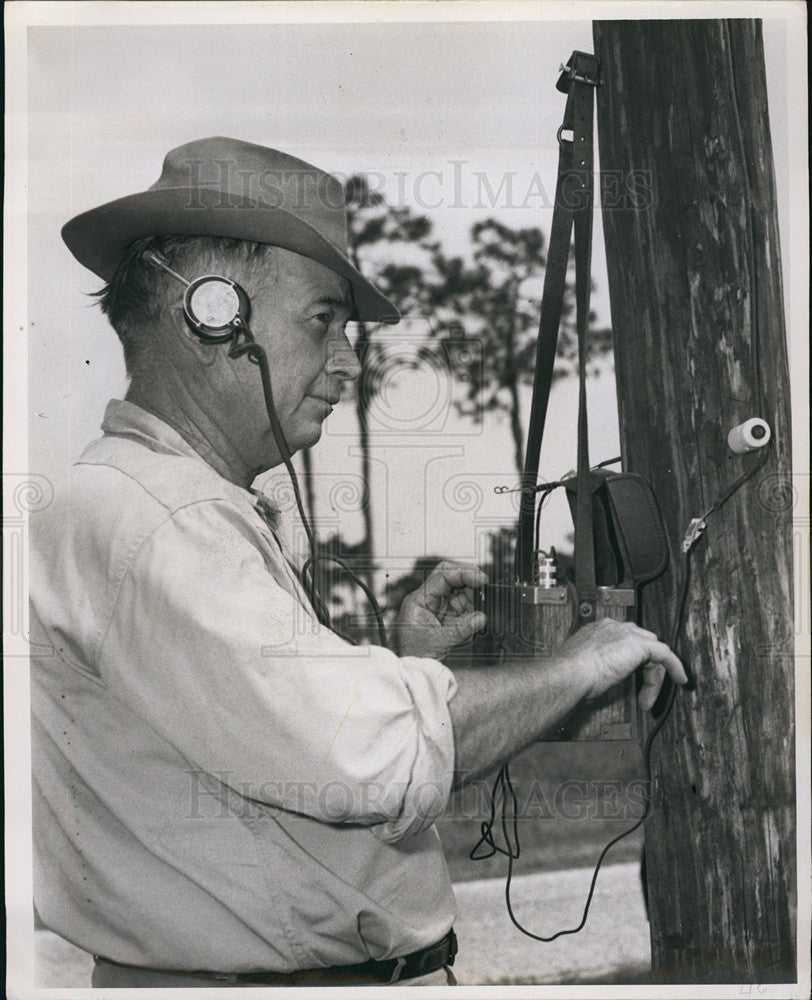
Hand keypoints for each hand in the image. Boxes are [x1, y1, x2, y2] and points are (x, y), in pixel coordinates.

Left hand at [394, 561, 486, 659]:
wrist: (411, 668)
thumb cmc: (415, 653)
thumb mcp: (437, 641)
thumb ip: (460, 629)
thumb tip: (481, 617)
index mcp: (420, 599)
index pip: (442, 577)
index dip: (463, 574)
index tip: (481, 578)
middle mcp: (430, 599)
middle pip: (450, 576)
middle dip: (468, 577)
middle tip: (485, 585)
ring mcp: (440, 606)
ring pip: (460, 589)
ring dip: (473, 594)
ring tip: (483, 604)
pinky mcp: (449, 616)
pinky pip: (464, 605)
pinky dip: (474, 607)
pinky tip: (479, 613)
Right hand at [557, 618, 686, 710]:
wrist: (569, 674)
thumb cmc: (568, 675)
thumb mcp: (580, 667)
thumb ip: (592, 665)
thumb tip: (598, 678)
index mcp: (596, 630)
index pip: (623, 638)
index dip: (630, 659)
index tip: (630, 678)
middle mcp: (612, 627)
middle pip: (641, 642)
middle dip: (645, 668)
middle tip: (641, 693)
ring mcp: (625, 634)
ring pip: (652, 650)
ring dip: (653, 676)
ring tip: (647, 698)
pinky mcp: (638, 645)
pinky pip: (665, 654)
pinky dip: (674, 666)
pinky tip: (680, 679)